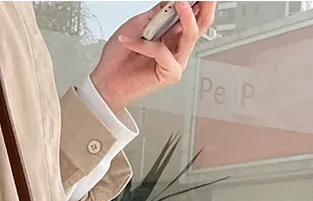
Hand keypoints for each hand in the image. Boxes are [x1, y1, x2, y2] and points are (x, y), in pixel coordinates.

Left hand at [90, 1, 216, 113]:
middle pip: (202, 24)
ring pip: (190, 35)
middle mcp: (176, 46)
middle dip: (207, 5)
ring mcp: (175, 60)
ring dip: (186, 17)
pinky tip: (131, 42)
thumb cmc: (118, 56)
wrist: (105, 80)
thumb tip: (172, 0)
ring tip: (179, 3)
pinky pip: (163, 52)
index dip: (199, 2)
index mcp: (172, 32)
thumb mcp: (138, 24)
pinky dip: (146, 45)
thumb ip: (158, 12)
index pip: (193, 14)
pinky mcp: (170, 73)